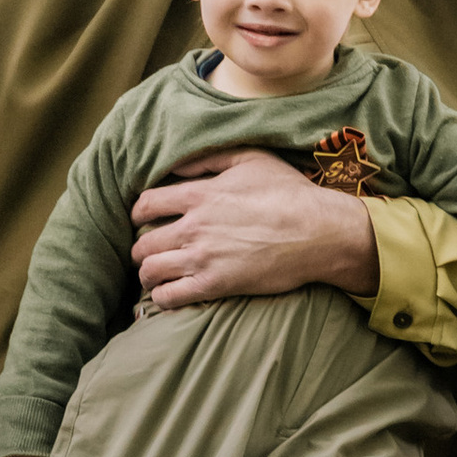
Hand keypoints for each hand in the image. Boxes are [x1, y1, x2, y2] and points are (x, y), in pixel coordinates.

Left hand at [130, 152, 380, 310]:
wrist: (318, 231)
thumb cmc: (289, 192)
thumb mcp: (250, 159)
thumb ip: (209, 159)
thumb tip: (177, 165)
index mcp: (199, 195)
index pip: (146, 204)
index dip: (138, 213)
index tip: (142, 219)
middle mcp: (193, 227)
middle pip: (143, 243)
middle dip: (140, 248)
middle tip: (148, 252)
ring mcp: (202, 258)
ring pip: (150, 270)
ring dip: (147, 273)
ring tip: (155, 274)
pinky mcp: (214, 285)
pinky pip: (169, 297)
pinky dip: (162, 297)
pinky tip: (168, 294)